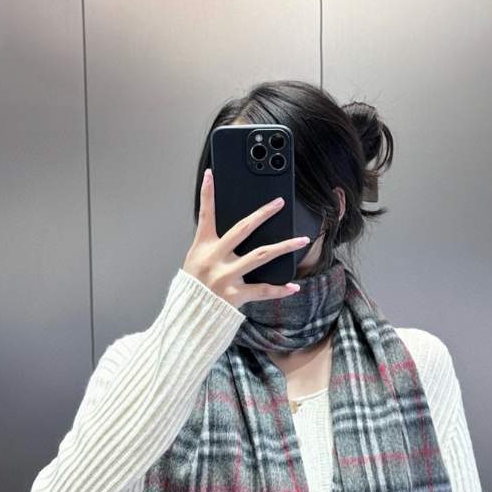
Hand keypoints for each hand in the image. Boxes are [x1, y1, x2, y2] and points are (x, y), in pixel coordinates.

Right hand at [182, 167, 309, 309]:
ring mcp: (226, 276)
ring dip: (284, 246)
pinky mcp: (236, 295)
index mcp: (203, 247)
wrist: (189, 317)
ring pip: (261, 255)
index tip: (211, 175)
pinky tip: (294, 286)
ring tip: (302, 240)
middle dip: (262, 214)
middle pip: (243, 229)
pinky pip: (263, 290)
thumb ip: (211, 246)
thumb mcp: (194, 262)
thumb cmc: (193, 289)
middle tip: (279, 203)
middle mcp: (215, 258)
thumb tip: (232, 233)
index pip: (205, 215)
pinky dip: (279, 290)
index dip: (207, 194)